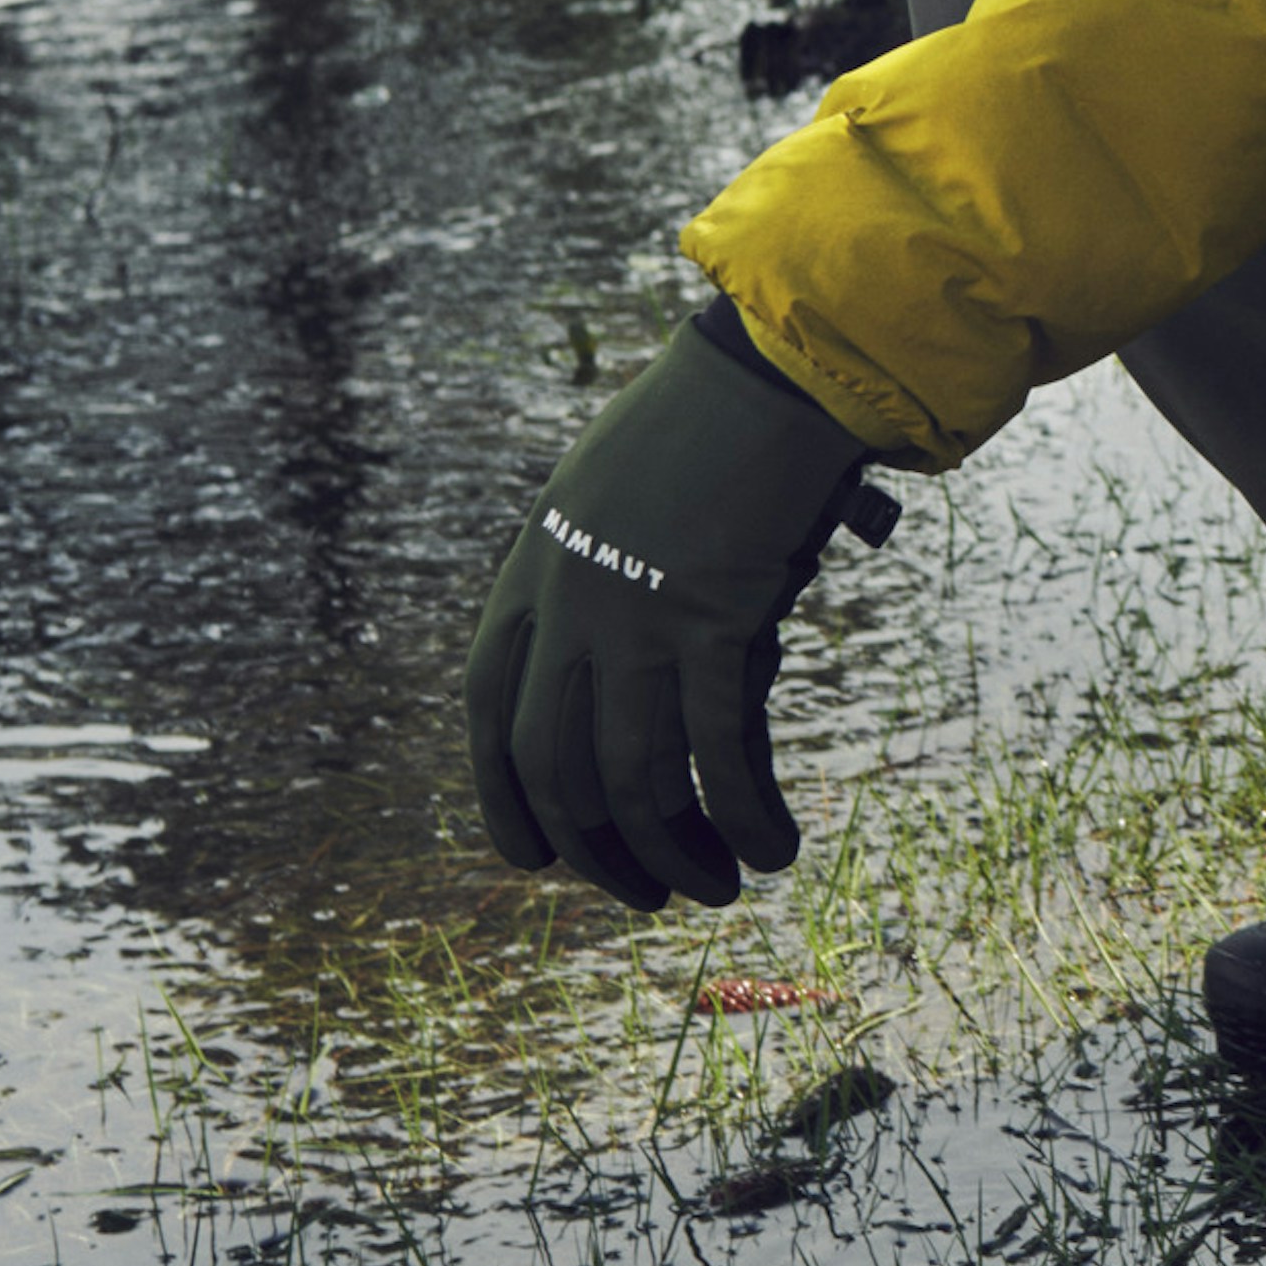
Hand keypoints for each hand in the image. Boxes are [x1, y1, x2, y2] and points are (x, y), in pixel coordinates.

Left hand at [463, 308, 899, 913]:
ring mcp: (634, 618)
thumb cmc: (706, 423)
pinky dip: (745, 816)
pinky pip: (718, 756)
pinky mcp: (712, 622)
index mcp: (531, 571)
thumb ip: (591, 576)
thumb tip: (614, 667)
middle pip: (557, 768)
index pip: (487, 716)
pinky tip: (777, 847)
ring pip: (633, 780)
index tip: (539, 858)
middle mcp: (568, 607)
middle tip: (649, 893)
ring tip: (716, 889)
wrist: (770, 371)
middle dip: (601, 851)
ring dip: (673, 854)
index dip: (507, 801)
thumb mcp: (607, 495)